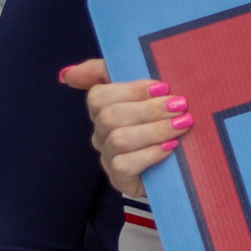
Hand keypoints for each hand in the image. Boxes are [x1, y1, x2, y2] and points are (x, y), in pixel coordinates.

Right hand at [58, 59, 191, 193]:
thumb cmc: (161, 119)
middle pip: (110, 117)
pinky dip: (150, 154)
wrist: (177, 165)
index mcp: (103, 108)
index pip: (98, 95)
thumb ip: (115, 72)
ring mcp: (108, 157)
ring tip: (182, 124)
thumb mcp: (147, 91)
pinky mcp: (119, 179)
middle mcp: (101, 132)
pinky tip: (171, 148)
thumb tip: (67, 74)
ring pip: (119, 139)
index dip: (130, 90)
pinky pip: (125, 165)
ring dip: (155, 130)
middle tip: (180, 105)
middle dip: (149, 109)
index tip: (162, 86)